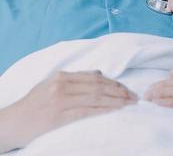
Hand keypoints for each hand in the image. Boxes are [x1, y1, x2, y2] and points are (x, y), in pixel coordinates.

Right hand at [6, 71, 137, 148]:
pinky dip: (104, 109)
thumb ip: (74, 79)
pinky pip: (88, 110)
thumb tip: (98, 74)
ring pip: (96, 96)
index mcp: (62, 76)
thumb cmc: (33, 105)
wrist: (12, 122)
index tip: (126, 88)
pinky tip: (115, 109)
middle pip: (98, 85)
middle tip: (134, 96)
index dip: (113, 82)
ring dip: (116, 100)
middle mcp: (63, 85)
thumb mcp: (51, 85)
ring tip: (130, 103)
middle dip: (119, 91)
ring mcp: (61, 99)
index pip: (94, 77)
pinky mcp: (60, 115)